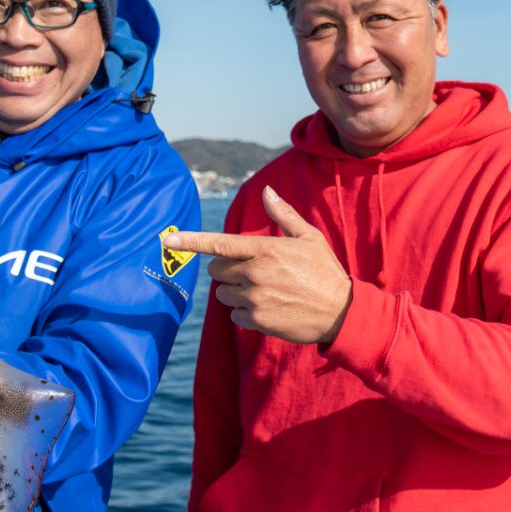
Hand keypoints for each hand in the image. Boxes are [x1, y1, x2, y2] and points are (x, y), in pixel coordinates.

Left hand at [164, 186, 351, 343]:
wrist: (342, 312)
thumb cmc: (325, 271)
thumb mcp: (309, 237)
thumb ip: (283, 215)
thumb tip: (267, 191)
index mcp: (265, 249)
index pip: (219, 243)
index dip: (191, 241)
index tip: (168, 239)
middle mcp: (255, 273)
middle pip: (217, 269)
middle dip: (227, 270)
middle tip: (252, 272)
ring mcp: (255, 298)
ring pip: (223, 293)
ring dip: (236, 292)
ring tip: (265, 291)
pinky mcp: (257, 320)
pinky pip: (235, 315)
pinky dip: (246, 313)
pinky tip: (269, 309)